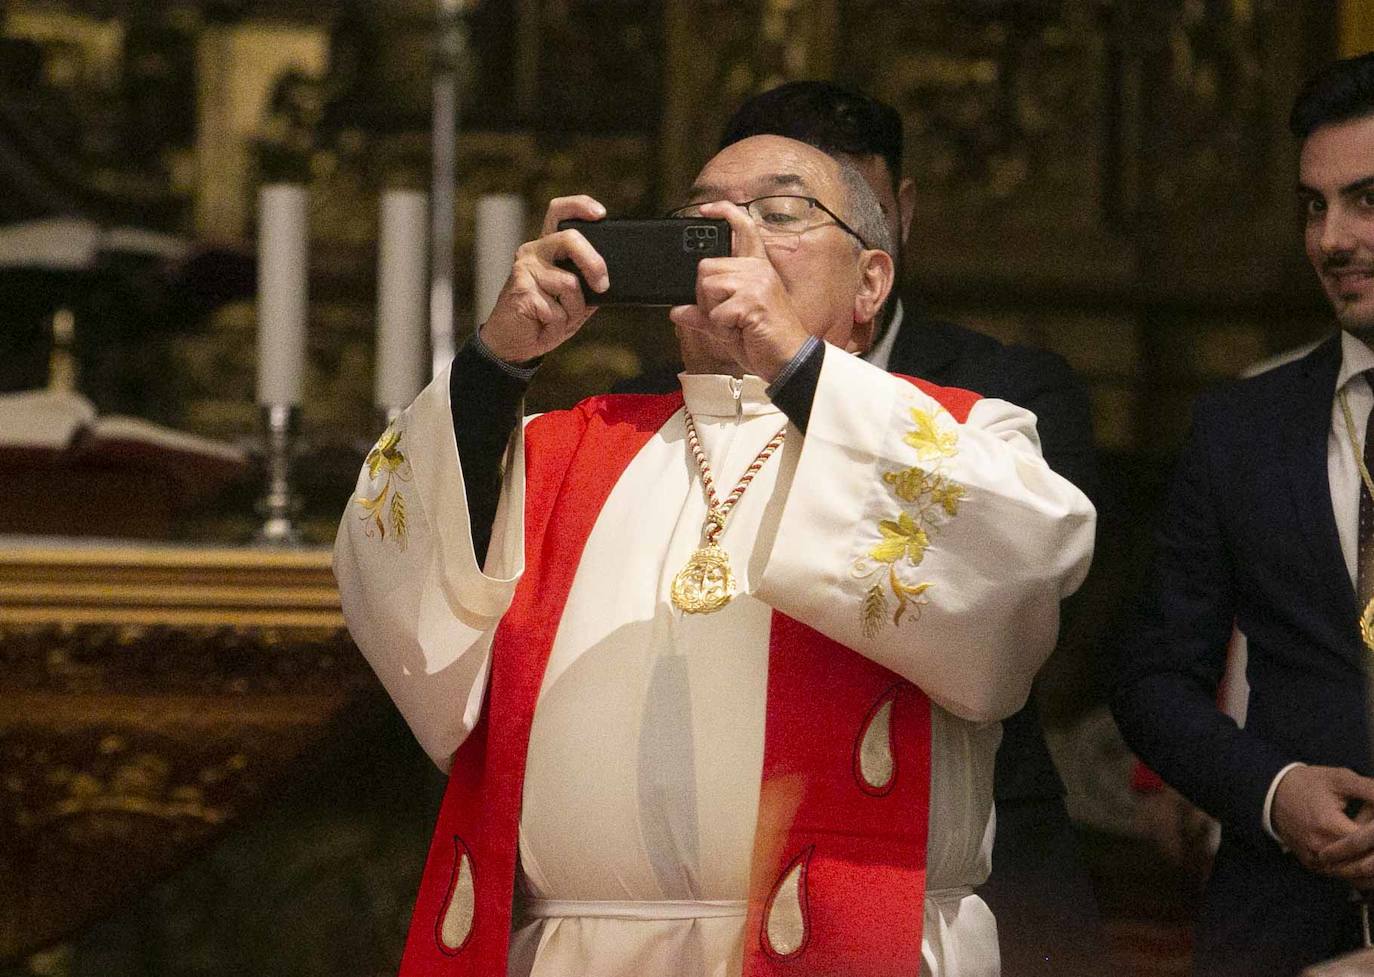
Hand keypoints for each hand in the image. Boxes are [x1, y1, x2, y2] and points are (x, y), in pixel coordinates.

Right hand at [478, 195, 609, 362]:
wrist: (512, 345)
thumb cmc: (544, 321)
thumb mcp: (575, 302)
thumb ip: (588, 286)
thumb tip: (608, 281)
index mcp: (548, 249)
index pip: (559, 213)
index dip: (580, 206)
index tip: (600, 214)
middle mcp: (534, 252)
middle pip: (570, 239)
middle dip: (594, 262)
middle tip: (603, 285)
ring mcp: (525, 268)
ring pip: (569, 283)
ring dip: (574, 310)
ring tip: (560, 320)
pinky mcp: (521, 288)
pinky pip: (556, 307)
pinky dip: (558, 324)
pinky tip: (544, 326)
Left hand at [667, 201, 811, 381]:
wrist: (788, 361)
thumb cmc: (764, 341)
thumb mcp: (728, 325)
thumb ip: (703, 313)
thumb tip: (677, 310)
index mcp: (756, 268)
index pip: (743, 228)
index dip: (724, 212)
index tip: (705, 210)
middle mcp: (758, 269)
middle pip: (706, 268)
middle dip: (706, 297)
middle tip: (727, 317)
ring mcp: (756, 283)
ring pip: (708, 287)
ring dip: (714, 313)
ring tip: (736, 325)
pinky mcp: (752, 300)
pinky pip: (716, 313)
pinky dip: (721, 329)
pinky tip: (741, 332)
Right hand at [1272, 765, 1373, 884]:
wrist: (1273, 794)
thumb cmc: (1308, 784)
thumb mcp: (1340, 779)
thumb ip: (1371, 790)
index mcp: (1329, 827)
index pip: (1371, 841)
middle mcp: (1322, 850)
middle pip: (1369, 863)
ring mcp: (1317, 862)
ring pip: (1360, 875)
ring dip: (1372, 863)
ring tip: (1371, 844)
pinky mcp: (1314, 867)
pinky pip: (1347, 878)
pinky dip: (1363, 872)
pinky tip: (1368, 858)